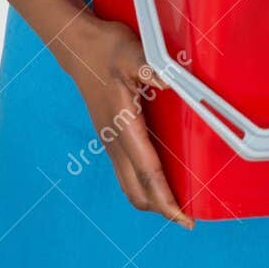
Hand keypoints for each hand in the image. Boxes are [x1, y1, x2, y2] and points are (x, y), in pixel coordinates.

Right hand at [59, 9, 193, 229]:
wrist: (80, 48)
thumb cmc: (107, 49)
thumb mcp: (132, 52)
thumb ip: (150, 68)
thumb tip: (172, 82)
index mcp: (123, 125)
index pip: (147, 172)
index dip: (167, 200)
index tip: (185, 220)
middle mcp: (115, 140)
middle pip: (137, 190)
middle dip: (162, 209)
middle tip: (188, 218)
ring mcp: (110, 141)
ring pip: (130, 185)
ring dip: (152, 200)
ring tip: (177, 205)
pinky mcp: (111, 136)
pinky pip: (127, 172)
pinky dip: (144, 185)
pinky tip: (160, 181)